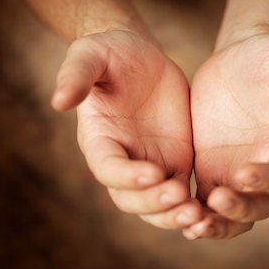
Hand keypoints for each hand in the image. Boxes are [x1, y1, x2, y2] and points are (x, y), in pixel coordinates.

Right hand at [52, 30, 201, 228]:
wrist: (141, 58)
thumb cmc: (111, 54)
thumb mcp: (91, 55)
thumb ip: (76, 76)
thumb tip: (58, 102)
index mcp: (100, 139)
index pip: (107, 168)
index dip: (127, 176)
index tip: (153, 172)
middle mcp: (123, 159)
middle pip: (131, 198)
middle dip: (153, 203)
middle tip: (180, 197)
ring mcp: (150, 164)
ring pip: (156, 205)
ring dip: (174, 215)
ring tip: (198, 214)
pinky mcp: (175, 162)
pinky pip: (182, 193)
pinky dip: (192, 207)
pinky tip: (210, 210)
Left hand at [184, 34, 268, 238]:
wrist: (239, 60)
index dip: (268, 180)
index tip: (244, 173)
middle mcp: (264, 168)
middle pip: (258, 207)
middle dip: (239, 210)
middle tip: (217, 200)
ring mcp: (234, 173)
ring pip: (229, 214)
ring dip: (215, 224)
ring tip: (193, 225)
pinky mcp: (209, 170)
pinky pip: (202, 201)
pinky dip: (193, 213)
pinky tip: (174, 214)